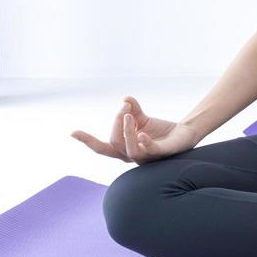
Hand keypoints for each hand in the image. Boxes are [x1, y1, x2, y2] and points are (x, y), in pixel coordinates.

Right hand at [71, 96, 200, 163]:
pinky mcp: (161, 154)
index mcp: (124, 147)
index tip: (72, 132)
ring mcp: (146, 157)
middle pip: (115, 143)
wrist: (183, 134)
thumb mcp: (142, 117)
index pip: (102, 147)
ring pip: (129, 150)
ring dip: (127, 131)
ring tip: (130, 115)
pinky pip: (150, 151)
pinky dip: (144, 142)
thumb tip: (125, 99)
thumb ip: (132, 109)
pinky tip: (143, 133)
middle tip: (125, 108)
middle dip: (116, 122)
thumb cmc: (159, 130)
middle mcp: (132, 155)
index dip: (87, 140)